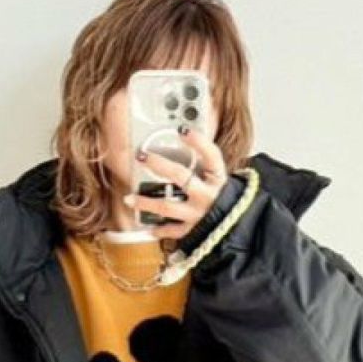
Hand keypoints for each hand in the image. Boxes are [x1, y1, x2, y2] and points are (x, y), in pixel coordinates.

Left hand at [123, 125, 228, 240]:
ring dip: (146, 202)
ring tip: (129, 198)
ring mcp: (199, 214)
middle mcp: (208, 195)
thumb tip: (182, 140)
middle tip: (141, 157)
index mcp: (217, 178)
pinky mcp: (193, 230)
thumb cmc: (222, 199)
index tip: (182, 130)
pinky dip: (159, 230)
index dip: (198, 141)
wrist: (234, 227)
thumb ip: (202, 164)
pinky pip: (172, 231)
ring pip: (168, 206)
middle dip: (158, 165)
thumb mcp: (216, 178)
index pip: (210, 155)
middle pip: (180, 176)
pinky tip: (148, 227)